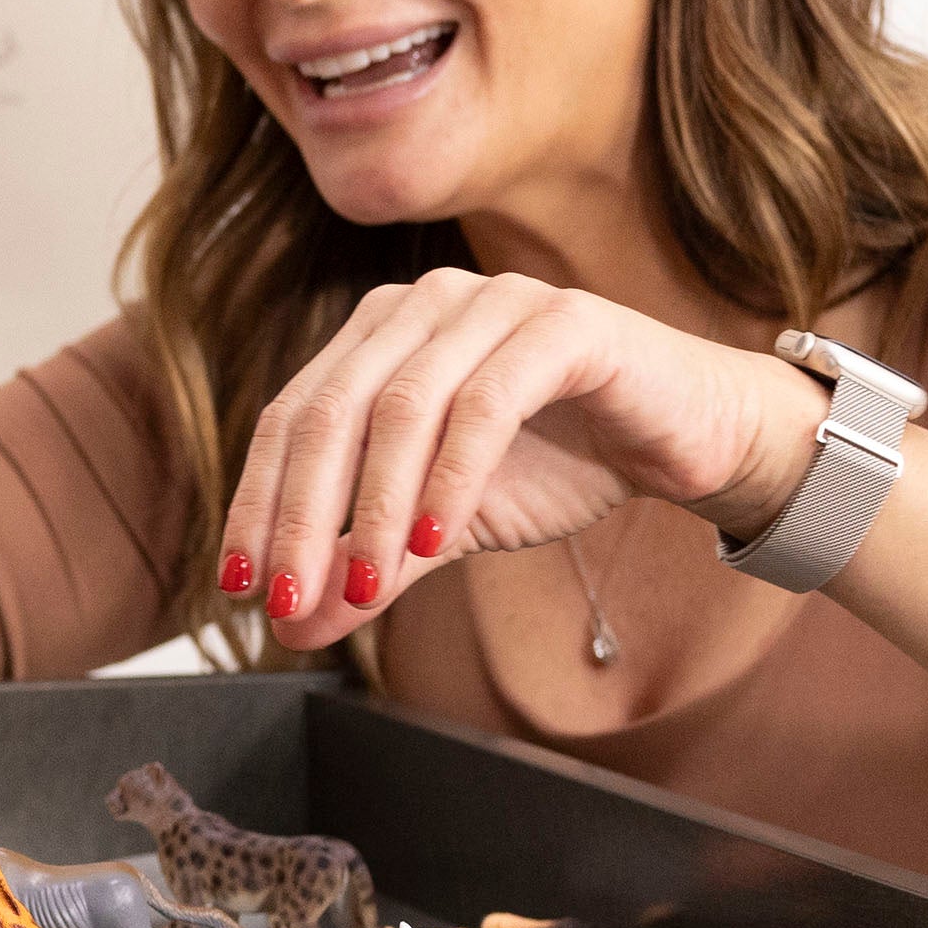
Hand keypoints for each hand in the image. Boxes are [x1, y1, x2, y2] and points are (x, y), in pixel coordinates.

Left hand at [222, 268, 829, 652]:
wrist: (686, 437)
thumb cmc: (561, 463)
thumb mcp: (445, 525)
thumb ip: (370, 565)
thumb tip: (291, 625)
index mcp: (377, 335)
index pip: (291, 418)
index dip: (257, 502)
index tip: (240, 585)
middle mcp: (422, 302)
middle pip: (330, 411)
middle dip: (300, 514)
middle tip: (289, 597)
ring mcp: (491, 301)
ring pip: (400, 405)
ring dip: (373, 505)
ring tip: (362, 585)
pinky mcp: (563, 322)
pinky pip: (486, 400)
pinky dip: (452, 476)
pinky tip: (438, 538)